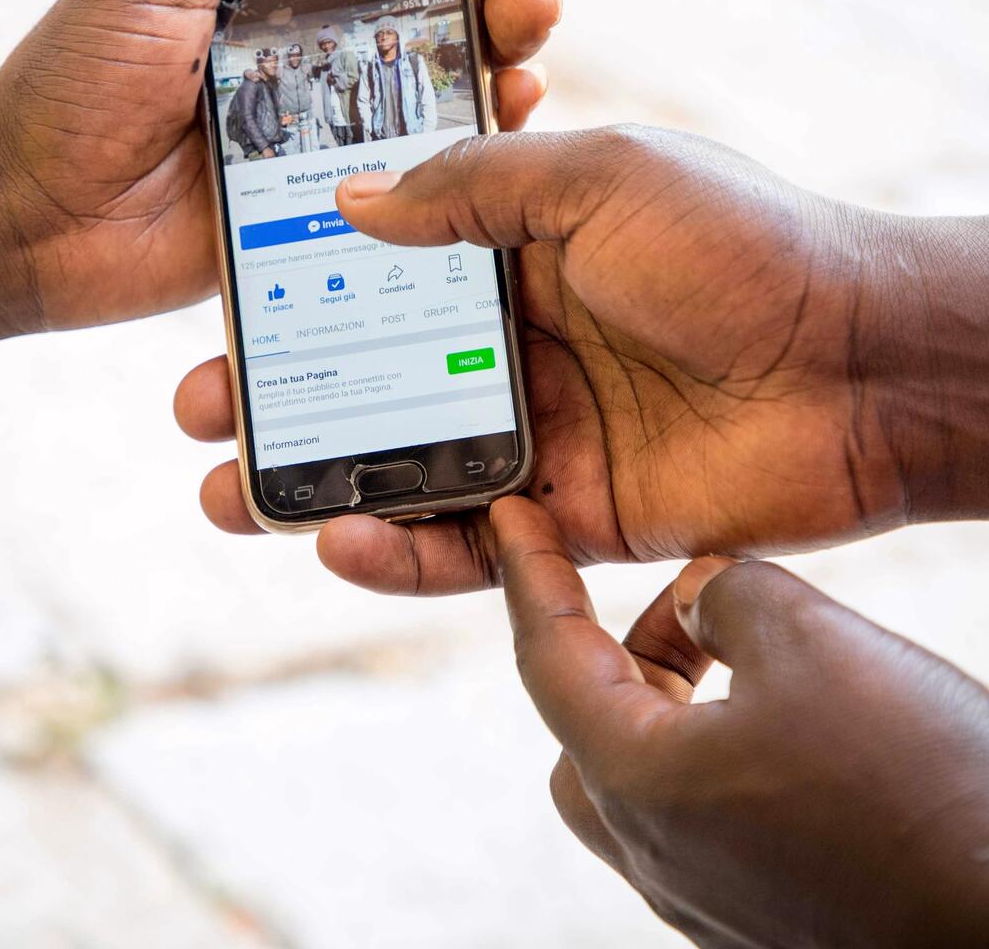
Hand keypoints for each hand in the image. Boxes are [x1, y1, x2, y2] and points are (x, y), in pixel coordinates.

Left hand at [0, 0, 567, 330]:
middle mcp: (300, 37)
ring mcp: (319, 115)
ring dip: (497, 39)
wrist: (32, 225)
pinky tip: (510, 107)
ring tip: (535, 25)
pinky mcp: (327, 190)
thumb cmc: (70, 88)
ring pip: (431, 68)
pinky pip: (412, 159)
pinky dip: (467, 132)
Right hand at [175, 128, 988, 588]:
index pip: (381, 278)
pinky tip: (340, 540)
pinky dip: (403, 551)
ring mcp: (540, 435)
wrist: (865, 362)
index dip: (302, 294)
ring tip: (232, 498)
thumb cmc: (741, 245)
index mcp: (516, 255)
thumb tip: (350, 201)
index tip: (227, 304)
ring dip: (316, 486)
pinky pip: (469, 545)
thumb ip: (469, 188)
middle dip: (282, 399)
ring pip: (404, 469)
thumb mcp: (595, 177)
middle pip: (373, 381)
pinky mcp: (572, 518)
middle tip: (200, 412)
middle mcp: (516, 345)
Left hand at [493, 494, 988, 947]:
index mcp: (637, 782)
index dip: (528, 571)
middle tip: (677, 609)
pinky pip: (704, 817)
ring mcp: (709, 898)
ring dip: (675, 700)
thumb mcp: (808, 639)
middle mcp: (656, 853)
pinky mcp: (763, 916)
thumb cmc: (917, 788)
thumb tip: (698, 597)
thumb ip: (723, 595)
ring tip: (744, 654)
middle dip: (615, 654)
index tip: (510, 518)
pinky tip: (787, 722)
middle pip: (585, 729)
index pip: (546, 655)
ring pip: (645, 776)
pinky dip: (717, 748)